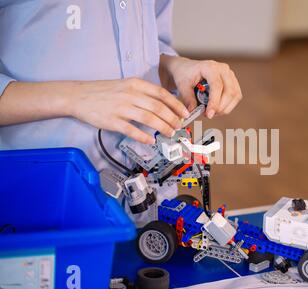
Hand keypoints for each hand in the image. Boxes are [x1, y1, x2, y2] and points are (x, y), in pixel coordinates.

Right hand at [69, 78, 189, 143]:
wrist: (78, 96)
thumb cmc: (103, 91)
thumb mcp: (125, 86)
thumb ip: (143, 93)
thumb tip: (162, 105)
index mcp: (135, 84)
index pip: (161, 93)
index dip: (176, 104)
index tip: (184, 113)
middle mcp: (130, 95)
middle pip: (158, 107)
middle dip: (172, 118)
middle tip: (179, 126)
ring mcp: (121, 108)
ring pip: (149, 118)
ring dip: (163, 127)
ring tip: (170, 133)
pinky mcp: (112, 121)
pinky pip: (132, 130)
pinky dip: (144, 136)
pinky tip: (151, 140)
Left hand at [160, 56, 241, 117]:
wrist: (187, 68)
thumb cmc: (185, 74)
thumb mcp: (183, 86)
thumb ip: (188, 99)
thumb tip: (193, 112)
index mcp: (210, 67)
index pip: (217, 86)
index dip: (214, 102)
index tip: (209, 114)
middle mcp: (223, 69)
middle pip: (229, 91)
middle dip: (221, 107)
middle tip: (209, 115)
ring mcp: (230, 75)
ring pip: (235, 95)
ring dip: (225, 108)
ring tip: (212, 112)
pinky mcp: (232, 82)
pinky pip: (236, 96)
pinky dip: (228, 105)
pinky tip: (218, 109)